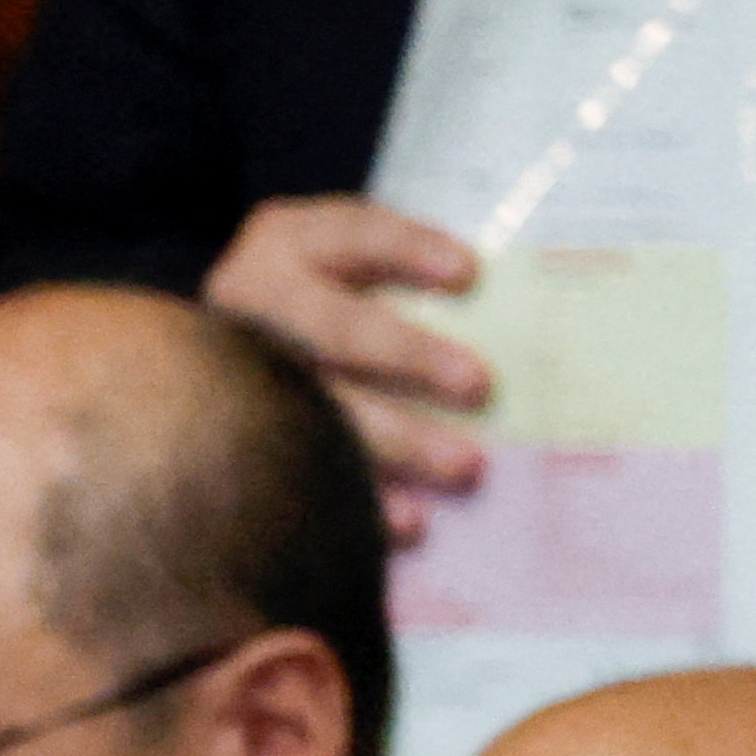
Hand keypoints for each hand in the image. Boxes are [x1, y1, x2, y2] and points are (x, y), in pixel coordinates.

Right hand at [202, 195, 492, 535]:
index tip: (468, 273)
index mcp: (288, 244)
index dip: (408, 250)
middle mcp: (251, 304)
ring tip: (468, 465)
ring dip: (399, 441)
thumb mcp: (353, 269)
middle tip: (480, 385)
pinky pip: (307, 479)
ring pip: (321, 410)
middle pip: (336, 329)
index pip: (353, 235)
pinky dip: (365, 503)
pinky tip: (412, 521)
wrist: (248, 358)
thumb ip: (409, 282)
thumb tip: (516, 312)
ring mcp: (240, 378)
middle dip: (409, 356)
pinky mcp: (243, 445)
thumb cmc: (332, 306)